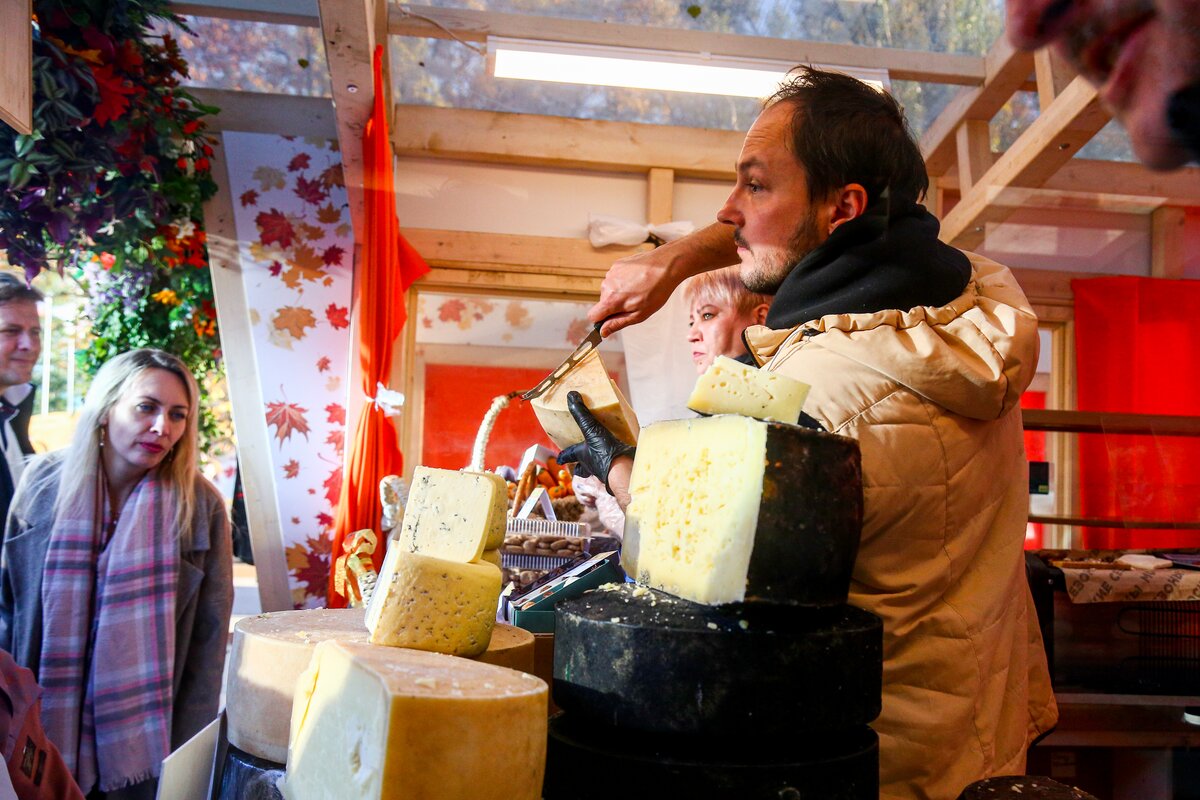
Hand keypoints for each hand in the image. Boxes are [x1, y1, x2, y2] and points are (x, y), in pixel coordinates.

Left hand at [556, 391, 634, 492]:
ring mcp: (606, 469)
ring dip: (597, 463)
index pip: (569, 456)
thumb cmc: (605, 453)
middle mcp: (592, 465)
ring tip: (602, 454)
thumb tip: (571, 396)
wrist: (625, 470)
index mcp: (583, 456)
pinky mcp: (620, 468)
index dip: (563, 456)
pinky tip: (622, 453)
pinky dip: (617, 460)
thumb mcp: (591, 430)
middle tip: (579, 463)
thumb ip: (582, 414)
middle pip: (582, 468)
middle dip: (580, 466)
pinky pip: (615, 465)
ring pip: (597, 468)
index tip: (559, 459)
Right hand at [587, 222, 739, 337]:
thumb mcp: (642, 313)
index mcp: (614, 298)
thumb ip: (620, 323)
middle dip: (615, 306)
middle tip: (636, 305)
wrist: (671, 262)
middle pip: (603, 302)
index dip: (599, 321)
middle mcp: (609, 283)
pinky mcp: (619, 263)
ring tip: (641, 291)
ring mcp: (613, 272)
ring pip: (610, 290)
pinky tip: (641, 281)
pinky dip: (625, 282)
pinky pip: (616, 278)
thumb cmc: (660, 290)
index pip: (593, 315)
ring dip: (622, 294)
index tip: (605, 325)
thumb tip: (603, 332)